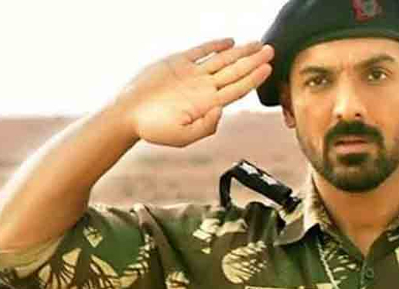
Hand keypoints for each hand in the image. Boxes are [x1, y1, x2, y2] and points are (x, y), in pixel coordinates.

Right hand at [115, 38, 273, 146]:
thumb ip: (205, 127)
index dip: (253, 78)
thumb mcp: (182, 136)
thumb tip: (222, 110)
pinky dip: (215, 46)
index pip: (237, 89)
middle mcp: (204, 89)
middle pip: (235, 72)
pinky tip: (229, 42)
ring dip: (241, 52)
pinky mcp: (177, 63)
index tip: (267, 68)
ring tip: (258, 44)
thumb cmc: (153, 129)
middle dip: (254, 61)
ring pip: (222, 60)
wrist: (127, 115)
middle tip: (271, 50)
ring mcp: (192, 75)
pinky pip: (200, 52)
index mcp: (208, 104)